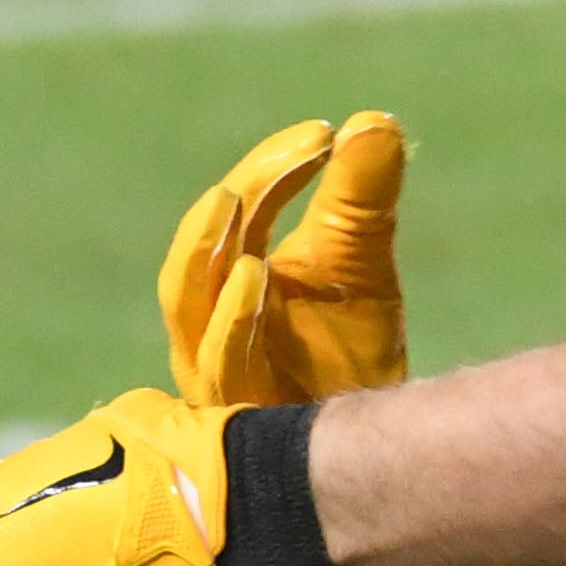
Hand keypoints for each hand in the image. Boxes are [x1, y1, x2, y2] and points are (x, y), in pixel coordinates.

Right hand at [158, 113, 407, 409]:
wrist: (369, 444)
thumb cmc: (345, 351)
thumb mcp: (361, 265)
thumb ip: (362, 199)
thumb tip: (376, 121)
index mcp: (231, 274)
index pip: (239, 209)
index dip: (274, 166)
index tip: (327, 131)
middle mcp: (208, 319)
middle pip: (205, 247)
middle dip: (245, 192)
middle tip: (297, 150)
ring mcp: (214, 367)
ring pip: (190, 304)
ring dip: (209, 250)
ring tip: (235, 197)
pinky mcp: (234, 411)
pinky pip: (219, 362)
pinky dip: (232, 317)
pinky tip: (258, 275)